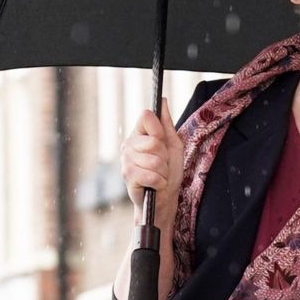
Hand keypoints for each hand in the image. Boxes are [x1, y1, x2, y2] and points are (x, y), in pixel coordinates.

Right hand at [120, 101, 183, 232]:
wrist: (165, 198)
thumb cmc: (169, 171)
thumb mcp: (173, 145)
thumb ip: (166, 123)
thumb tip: (162, 100)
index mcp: (138, 134)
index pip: (146, 116)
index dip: (159, 129)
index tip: (162, 141)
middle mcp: (128, 145)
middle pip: (153, 140)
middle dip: (165, 156)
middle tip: (163, 164)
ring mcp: (126, 160)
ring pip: (154, 160)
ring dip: (164, 171)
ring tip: (160, 176)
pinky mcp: (128, 177)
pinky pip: (150, 174)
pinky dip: (159, 181)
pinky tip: (155, 184)